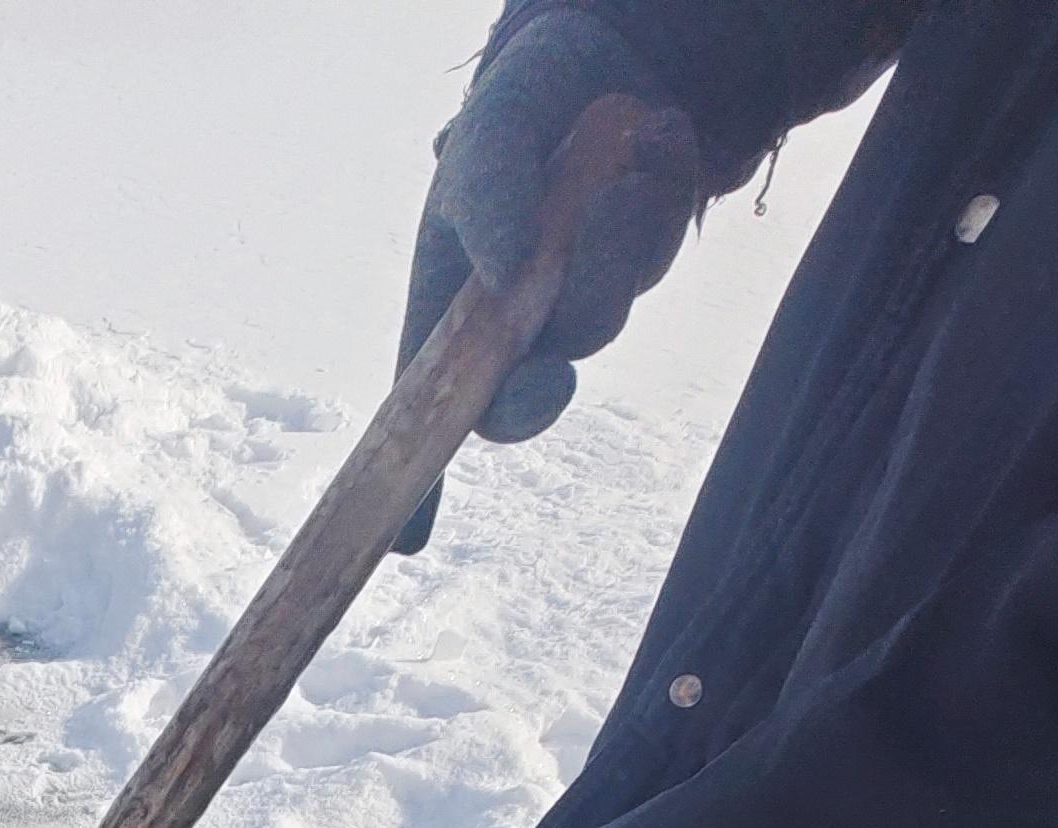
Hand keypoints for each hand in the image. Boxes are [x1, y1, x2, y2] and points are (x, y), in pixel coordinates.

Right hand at [394, 11, 707, 550]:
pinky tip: (647, 144)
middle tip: (554, 352)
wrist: (609, 58)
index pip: (425, 410)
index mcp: (449, 308)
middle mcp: (514, 321)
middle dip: (543, 378)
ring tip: (613, 162)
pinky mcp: (645, 267)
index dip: (415, 477)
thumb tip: (502, 279)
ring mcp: (582, 298)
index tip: (403, 539)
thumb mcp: (490, 139)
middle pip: (524, 393)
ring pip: (599, 317)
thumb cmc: (524, 107)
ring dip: (607, 250)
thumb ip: (489, 198)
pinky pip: (655, 258)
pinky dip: (654, 200)